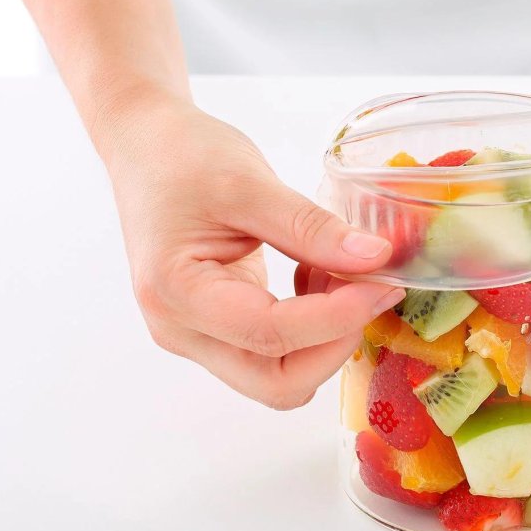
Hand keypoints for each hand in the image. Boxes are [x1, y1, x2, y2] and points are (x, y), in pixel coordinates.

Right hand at [99, 93, 403, 407]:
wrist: (146, 148)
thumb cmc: (183, 157)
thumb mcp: (250, 183)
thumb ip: (312, 228)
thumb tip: (375, 259)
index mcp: (178, 292)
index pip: (270, 334)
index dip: (337, 317)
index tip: (383, 284)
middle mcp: (181, 330)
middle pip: (276, 382)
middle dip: (333, 344)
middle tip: (368, 287)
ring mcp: (197, 336)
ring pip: (278, 376)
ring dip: (324, 337)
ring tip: (337, 271)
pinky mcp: (218, 329)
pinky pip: (274, 353)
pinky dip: (310, 327)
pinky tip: (316, 275)